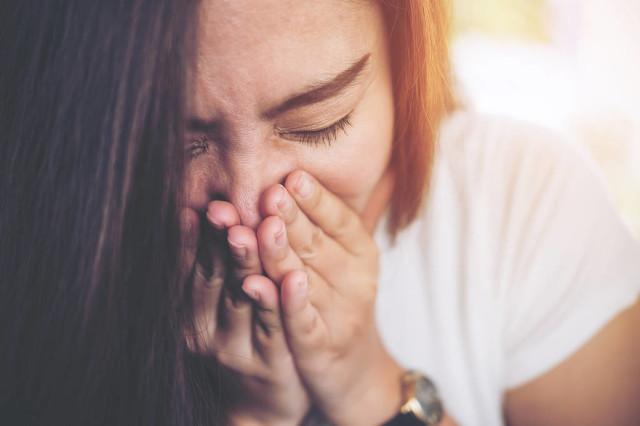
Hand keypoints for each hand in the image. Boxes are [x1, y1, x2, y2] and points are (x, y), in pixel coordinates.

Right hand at [180, 206, 309, 425]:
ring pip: (244, 300)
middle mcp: (207, 329)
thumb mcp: (215, 306)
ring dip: (246, 265)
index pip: (190, 266)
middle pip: (213, 279)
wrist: (259, 405)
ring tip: (248, 234)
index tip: (196, 203)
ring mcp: (238, 348)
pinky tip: (289, 278)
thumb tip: (200, 206)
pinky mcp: (271, 364)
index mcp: (191, 309)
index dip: (193, 236)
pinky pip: (277, 328)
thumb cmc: (239, 338)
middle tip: (220, 208)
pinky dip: (281, 302)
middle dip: (217, 242)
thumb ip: (211, 263)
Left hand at [257, 171, 403, 425]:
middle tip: (269, 194)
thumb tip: (290, 174)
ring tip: (263, 230)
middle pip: (317, 245)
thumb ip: (320, 222)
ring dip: (281, 255)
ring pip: (305, 279)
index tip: (293, 177)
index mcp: (361, 252)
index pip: (340, 219)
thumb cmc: (336, 299)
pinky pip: (304, 321)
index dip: (316, 200)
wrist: (353, 368)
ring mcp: (341, 314)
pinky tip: (273, 284)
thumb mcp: (340, 258)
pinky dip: (290, 302)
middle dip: (292, 219)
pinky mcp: (322, 346)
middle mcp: (356, 281)